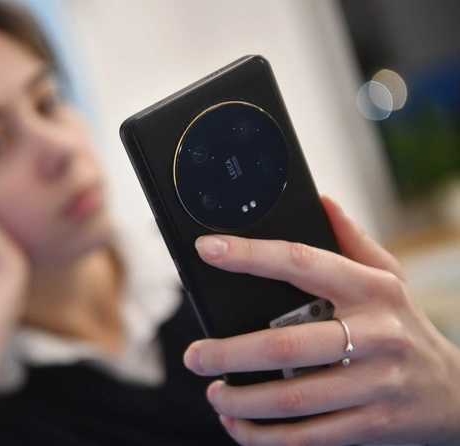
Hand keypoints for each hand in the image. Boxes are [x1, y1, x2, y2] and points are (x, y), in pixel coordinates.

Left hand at [184, 196, 459, 444]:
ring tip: (214, 392)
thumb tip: (319, 200)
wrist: (455, 394)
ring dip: (243, 399)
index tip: (209, 249)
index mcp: (370, 289)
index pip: (302, 262)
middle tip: (194, 356)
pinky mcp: (372, 423)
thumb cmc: (405, 327)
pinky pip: (310, 436)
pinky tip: (240, 425)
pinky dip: (266, 436)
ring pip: (295, 398)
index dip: (251, 255)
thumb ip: (351, 239)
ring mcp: (374, 383)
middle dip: (230, 353)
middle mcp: (374, 334)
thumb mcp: (388, 277)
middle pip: (287, 344)